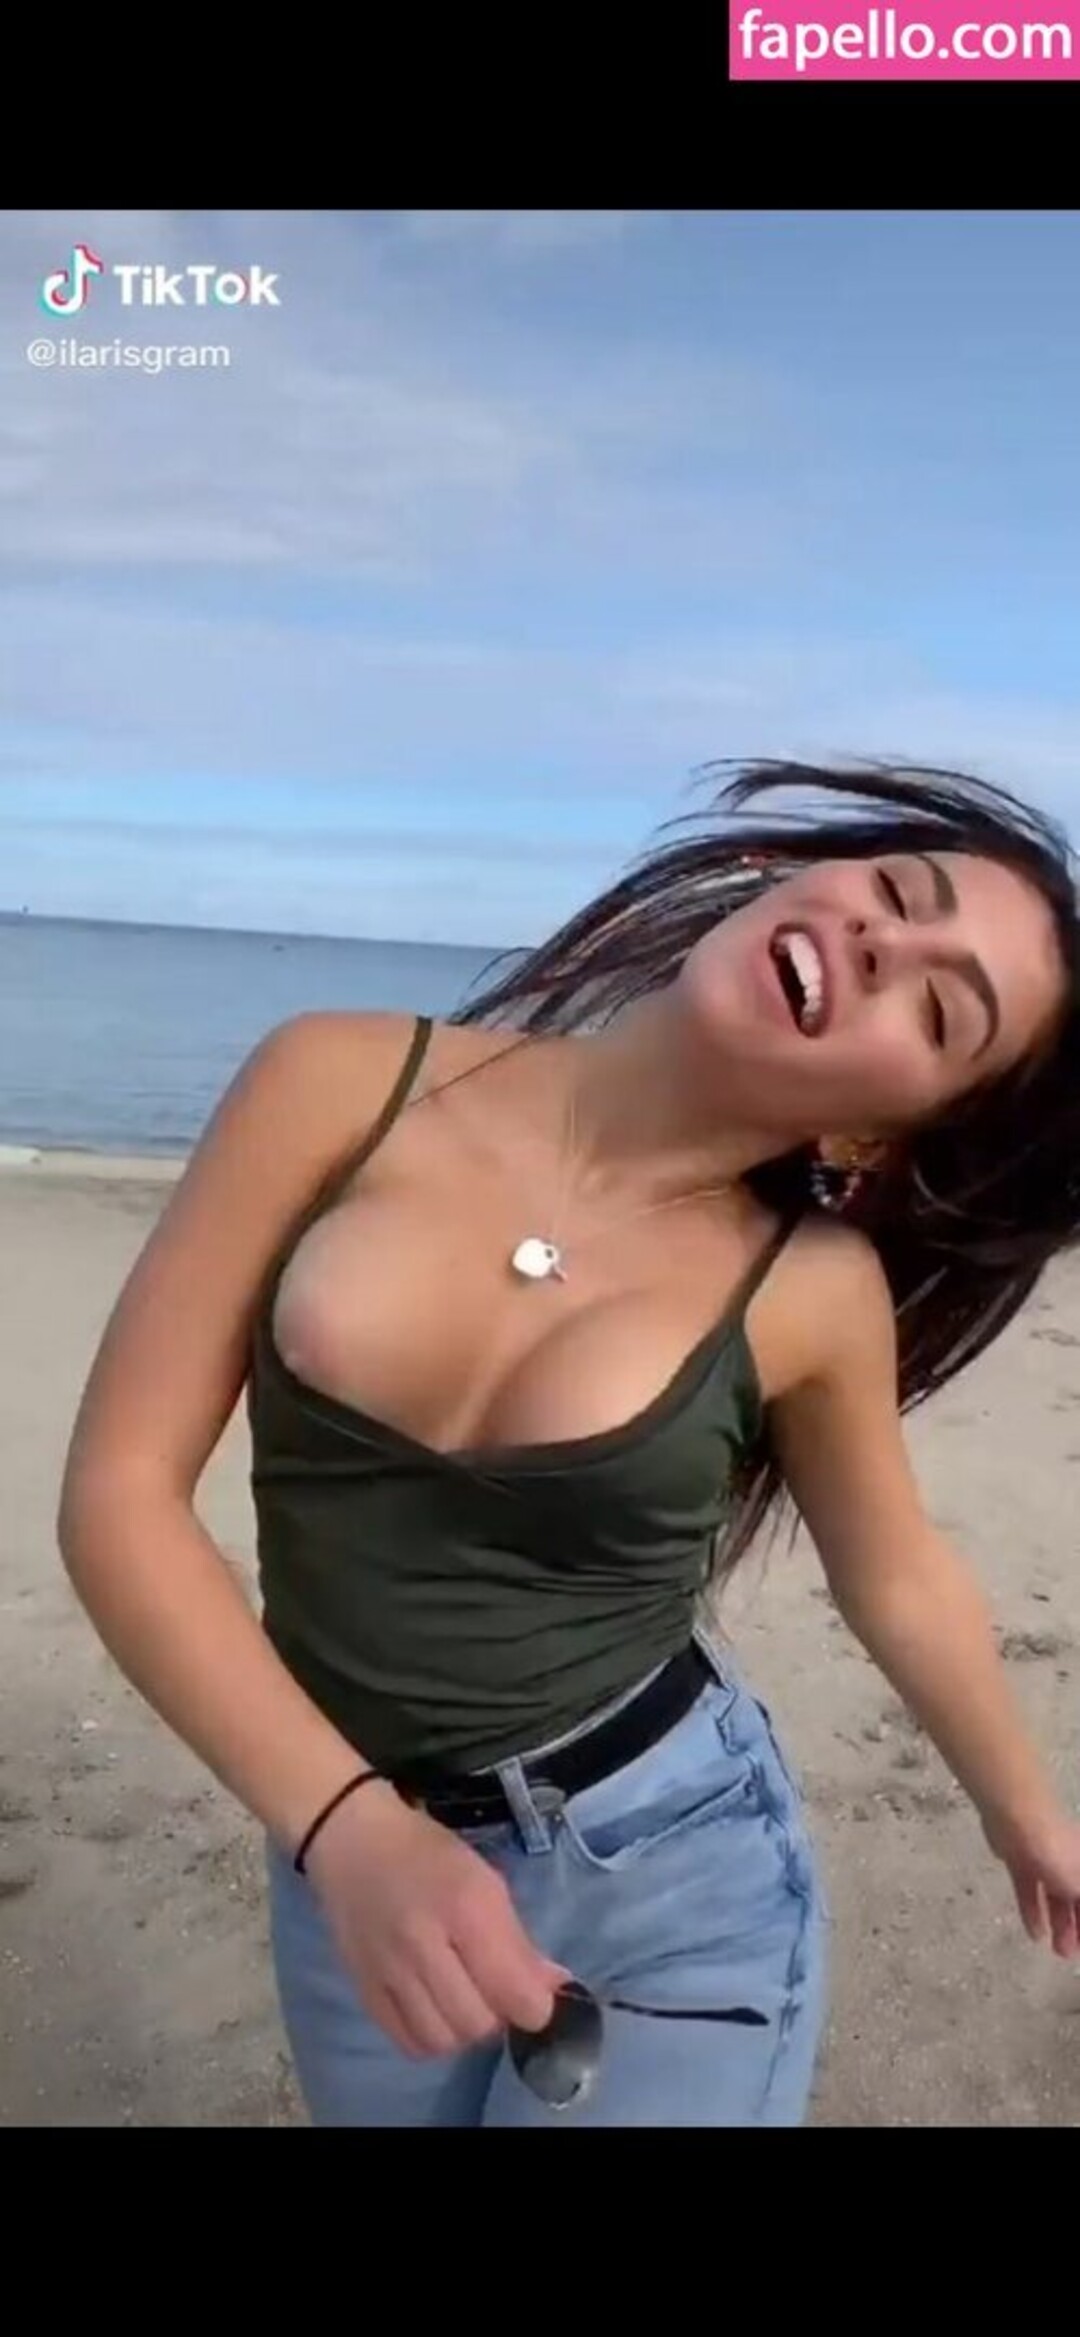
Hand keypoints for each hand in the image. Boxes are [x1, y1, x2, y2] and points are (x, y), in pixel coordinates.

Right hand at [305, 1781, 567, 2055]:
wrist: (353, 1844)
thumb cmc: (427, 1854)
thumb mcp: (484, 1882)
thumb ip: (519, 1941)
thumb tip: (555, 1989)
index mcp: (465, 1907)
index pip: (514, 1993)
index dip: (535, 2006)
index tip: (536, 1995)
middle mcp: (424, 1944)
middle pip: (478, 2023)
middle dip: (498, 2016)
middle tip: (495, 1991)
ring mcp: (388, 1972)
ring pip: (443, 2041)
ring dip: (463, 2030)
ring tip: (465, 2002)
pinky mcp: (363, 1990)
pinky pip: (407, 2042)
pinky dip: (430, 2037)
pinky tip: (435, 2012)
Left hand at [986, 1807, 1079, 1958]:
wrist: (1018, 1821)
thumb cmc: (1061, 1854)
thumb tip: (1079, 1912)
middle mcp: (1071, 1861)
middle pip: (1077, 1899)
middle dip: (1077, 1928)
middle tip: (1069, 1954)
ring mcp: (1045, 1860)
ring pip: (1055, 1897)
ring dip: (1058, 1924)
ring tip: (1056, 1950)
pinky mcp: (1020, 1861)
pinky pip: (1030, 1891)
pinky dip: (1033, 1912)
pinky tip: (1035, 1934)